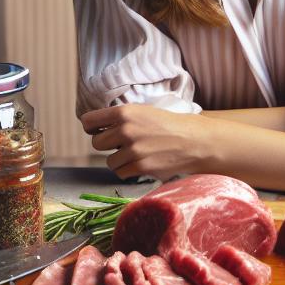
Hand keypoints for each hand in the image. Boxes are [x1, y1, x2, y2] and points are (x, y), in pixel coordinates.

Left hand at [81, 103, 210, 180]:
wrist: (194, 141)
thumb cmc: (170, 125)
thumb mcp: (145, 111)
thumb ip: (122, 118)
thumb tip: (98, 127)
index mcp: (125, 112)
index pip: (89, 120)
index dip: (91, 127)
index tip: (96, 130)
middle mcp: (126, 130)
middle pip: (97, 143)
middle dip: (107, 145)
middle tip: (121, 144)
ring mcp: (133, 150)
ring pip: (109, 161)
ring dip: (119, 160)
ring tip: (136, 154)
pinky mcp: (141, 167)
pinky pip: (121, 172)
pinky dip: (128, 170)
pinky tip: (140, 163)